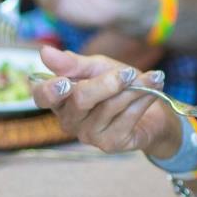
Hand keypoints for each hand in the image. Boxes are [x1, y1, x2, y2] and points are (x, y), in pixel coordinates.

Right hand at [30, 47, 182, 157]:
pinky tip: (154, 90)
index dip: (49, 90)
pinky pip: (127, 118)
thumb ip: (73, 63)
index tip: (64, 82)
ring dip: (134, 88)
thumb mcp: (97, 67)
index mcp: (60, 98)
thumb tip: (44, 52)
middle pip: (80, 99)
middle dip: (108, 82)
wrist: (152, 110)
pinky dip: (143, 100)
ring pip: (108, 107)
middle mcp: (69, 120)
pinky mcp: (110, 144)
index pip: (42, 96)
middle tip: (129, 71)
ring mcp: (88, 135)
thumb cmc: (119, 85)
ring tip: (153, 77)